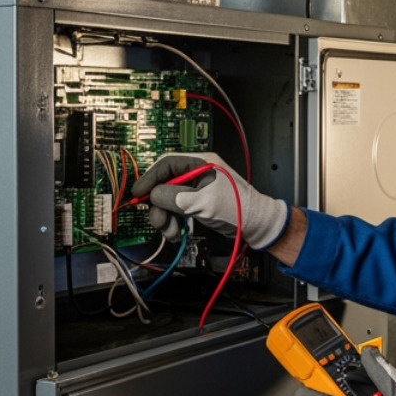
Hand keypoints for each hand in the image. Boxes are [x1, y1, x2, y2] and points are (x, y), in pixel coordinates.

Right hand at [131, 152, 287, 249]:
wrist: (257, 225)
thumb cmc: (237, 209)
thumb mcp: (201, 202)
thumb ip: (173, 196)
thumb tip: (153, 195)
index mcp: (200, 162)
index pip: (166, 163)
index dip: (150, 178)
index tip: (138, 194)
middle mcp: (197, 172)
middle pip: (164, 183)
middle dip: (158, 205)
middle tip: (159, 222)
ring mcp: (197, 188)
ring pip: (168, 199)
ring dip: (165, 217)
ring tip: (171, 233)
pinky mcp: (198, 202)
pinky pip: (177, 208)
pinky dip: (173, 221)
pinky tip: (176, 233)